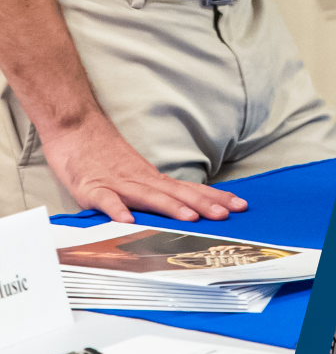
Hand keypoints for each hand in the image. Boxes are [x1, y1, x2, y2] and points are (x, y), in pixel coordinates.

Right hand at [44, 120, 245, 222]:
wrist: (77, 133)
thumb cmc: (108, 159)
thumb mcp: (140, 176)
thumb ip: (160, 192)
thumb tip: (190, 206)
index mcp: (154, 180)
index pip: (191, 189)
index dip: (215, 198)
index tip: (240, 206)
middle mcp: (142, 181)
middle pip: (177, 193)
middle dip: (203, 205)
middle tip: (226, 215)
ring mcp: (118, 184)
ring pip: (148, 196)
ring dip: (170, 207)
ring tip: (190, 218)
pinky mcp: (93, 188)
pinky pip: (105, 201)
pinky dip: (117, 210)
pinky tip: (128, 221)